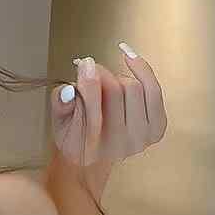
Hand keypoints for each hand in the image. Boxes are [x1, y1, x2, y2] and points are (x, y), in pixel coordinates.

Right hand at [50, 42, 167, 166]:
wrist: (95, 154)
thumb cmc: (75, 134)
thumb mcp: (58, 120)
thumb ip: (60, 104)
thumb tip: (69, 90)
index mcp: (89, 146)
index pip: (92, 106)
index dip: (89, 81)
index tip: (84, 63)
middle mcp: (118, 145)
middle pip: (115, 90)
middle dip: (101, 73)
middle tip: (90, 67)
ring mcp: (141, 137)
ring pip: (134, 87)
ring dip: (117, 77)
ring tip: (106, 81)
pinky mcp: (157, 128)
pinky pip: (153, 91)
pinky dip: (142, 70)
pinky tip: (129, 59)